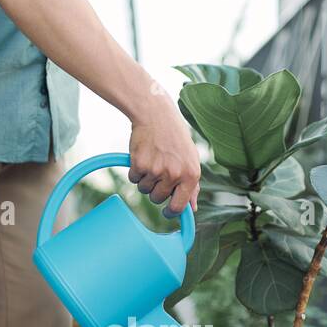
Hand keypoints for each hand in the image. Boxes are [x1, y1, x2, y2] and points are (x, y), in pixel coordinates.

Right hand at [127, 89, 200, 217]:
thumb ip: (192, 185)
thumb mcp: (190, 159)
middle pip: (157, 199)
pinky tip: (143, 155)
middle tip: (159, 169)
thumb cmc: (175, 137)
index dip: (171, 212)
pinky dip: (135, 170)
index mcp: (191, 174)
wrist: (156, 114)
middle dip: (156, 189)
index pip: (179, 206)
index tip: (167, 212)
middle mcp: (175, 174)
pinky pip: (133, 179)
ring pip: (144, 189)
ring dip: (145, 179)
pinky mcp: (139, 164)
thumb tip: (192, 208)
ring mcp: (156, 170)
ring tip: (152, 159)